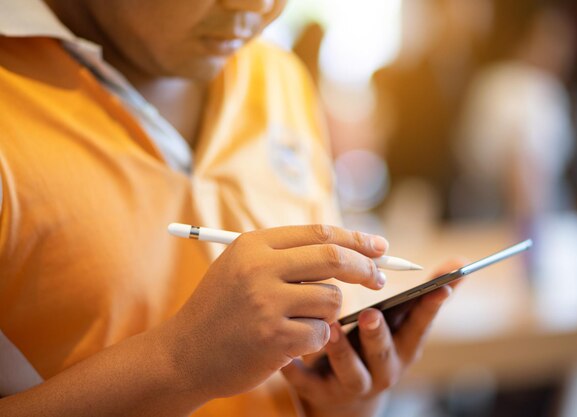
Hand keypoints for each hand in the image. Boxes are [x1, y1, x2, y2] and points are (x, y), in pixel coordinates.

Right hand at [158, 225, 388, 400]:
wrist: (184, 354)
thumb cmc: (221, 309)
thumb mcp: (243, 267)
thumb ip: (287, 255)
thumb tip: (348, 249)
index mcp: (254, 244)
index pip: (319, 233)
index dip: (355, 239)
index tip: (379, 247)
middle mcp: (260, 267)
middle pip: (333, 258)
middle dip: (364, 268)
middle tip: (379, 279)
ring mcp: (266, 302)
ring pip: (331, 300)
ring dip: (326, 313)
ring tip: (296, 321)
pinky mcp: (274, 337)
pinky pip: (321, 334)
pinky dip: (313, 340)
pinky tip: (285, 344)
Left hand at [282, 260, 464, 416]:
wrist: (339, 401)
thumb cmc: (370, 349)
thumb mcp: (397, 326)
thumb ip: (417, 297)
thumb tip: (459, 260)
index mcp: (401, 347)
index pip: (419, 326)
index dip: (430, 308)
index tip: (440, 287)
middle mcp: (382, 369)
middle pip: (384, 353)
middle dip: (378, 335)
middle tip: (371, 314)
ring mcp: (350, 384)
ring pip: (350, 371)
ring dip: (341, 350)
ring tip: (331, 328)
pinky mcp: (319, 394)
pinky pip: (307, 382)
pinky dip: (298, 369)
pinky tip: (289, 355)